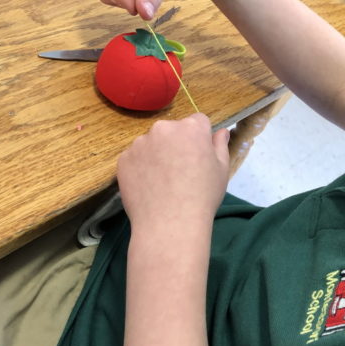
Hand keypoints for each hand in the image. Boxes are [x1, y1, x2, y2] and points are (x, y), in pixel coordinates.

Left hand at [116, 114, 230, 234]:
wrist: (170, 224)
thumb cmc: (203, 197)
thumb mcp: (221, 170)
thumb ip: (220, 146)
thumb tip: (221, 132)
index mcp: (191, 128)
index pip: (197, 121)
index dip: (200, 139)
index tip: (198, 157)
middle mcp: (163, 129)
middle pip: (172, 130)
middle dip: (176, 144)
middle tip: (180, 171)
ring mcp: (140, 143)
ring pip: (151, 143)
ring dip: (157, 154)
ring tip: (162, 182)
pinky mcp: (123, 159)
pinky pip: (135, 157)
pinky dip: (140, 167)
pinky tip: (148, 187)